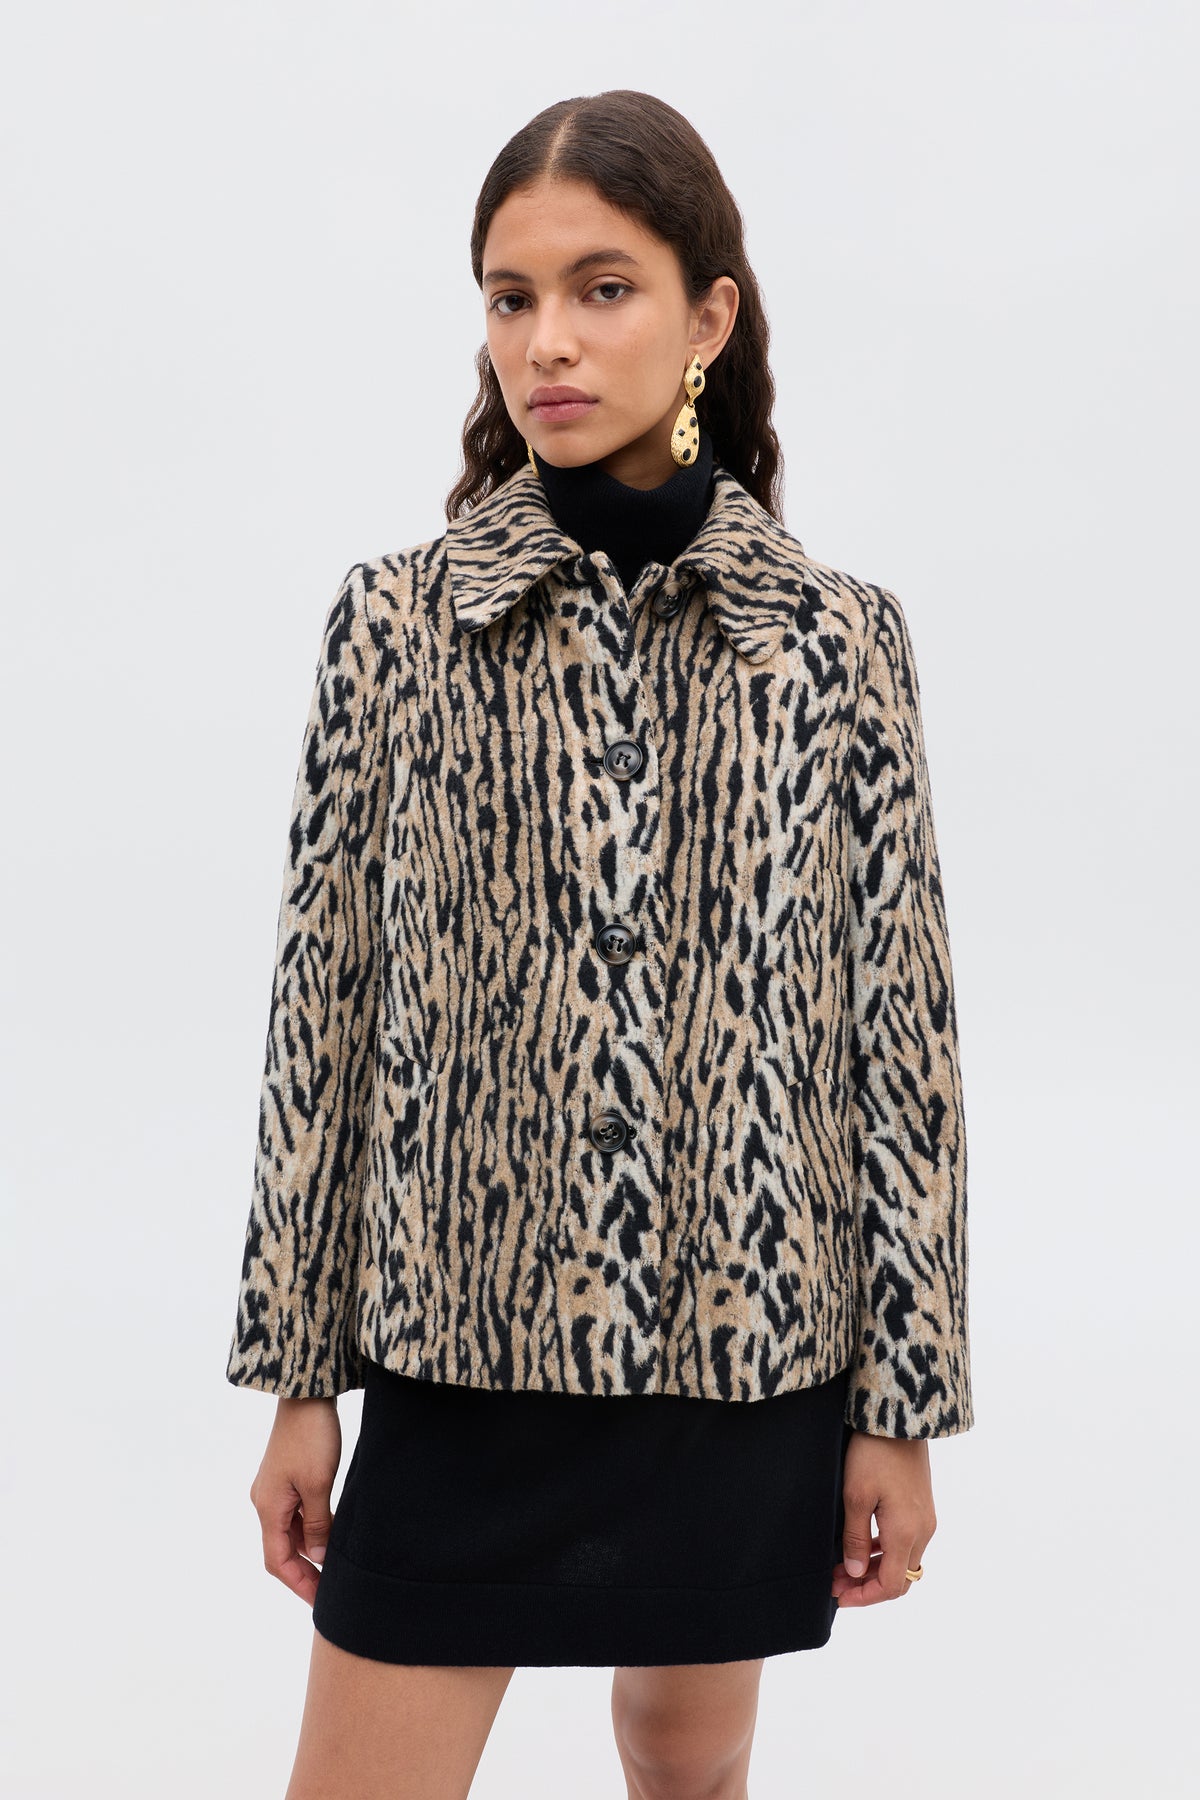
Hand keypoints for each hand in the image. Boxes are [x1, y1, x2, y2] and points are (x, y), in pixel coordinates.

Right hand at [248, 1396, 341, 1606]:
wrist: (305, 1394)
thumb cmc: (311, 1436)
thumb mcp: (318, 1484)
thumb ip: (317, 1524)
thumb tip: (316, 1558)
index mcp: (268, 1507)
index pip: (278, 1561)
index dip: (299, 1584)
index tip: (320, 1602)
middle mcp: (266, 1501)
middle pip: (280, 1550)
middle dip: (303, 1573)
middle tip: (329, 1592)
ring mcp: (275, 1489)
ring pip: (289, 1532)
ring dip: (308, 1551)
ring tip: (333, 1568)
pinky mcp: (286, 1477)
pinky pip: (296, 1514)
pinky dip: (311, 1530)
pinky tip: (331, 1534)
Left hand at [831, 1429, 935, 1607]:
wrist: (898, 1419)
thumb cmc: (874, 1453)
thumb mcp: (855, 1496)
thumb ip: (855, 1538)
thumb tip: (854, 1572)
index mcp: (906, 1533)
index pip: (891, 1586)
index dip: (865, 1597)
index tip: (840, 1598)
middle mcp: (922, 1531)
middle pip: (899, 1578)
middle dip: (867, 1586)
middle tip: (836, 1583)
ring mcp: (925, 1519)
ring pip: (902, 1562)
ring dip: (874, 1569)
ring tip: (842, 1567)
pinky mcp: (922, 1507)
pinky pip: (906, 1543)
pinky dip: (884, 1552)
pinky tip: (861, 1546)